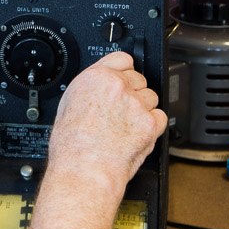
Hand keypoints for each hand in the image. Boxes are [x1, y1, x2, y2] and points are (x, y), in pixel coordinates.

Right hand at [48, 52, 165, 187]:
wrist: (85, 170)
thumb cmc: (72, 147)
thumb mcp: (68, 106)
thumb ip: (88, 90)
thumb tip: (97, 88)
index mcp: (94, 78)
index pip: (122, 58)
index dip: (124, 70)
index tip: (124, 78)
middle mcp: (117, 86)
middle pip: (138, 78)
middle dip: (133, 92)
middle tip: (122, 110)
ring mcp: (135, 104)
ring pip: (151, 97)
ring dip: (144, 109)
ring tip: (128, 126)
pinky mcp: (149, 122)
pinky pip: (160, 117)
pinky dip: (153, 126)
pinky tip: (138, 134)